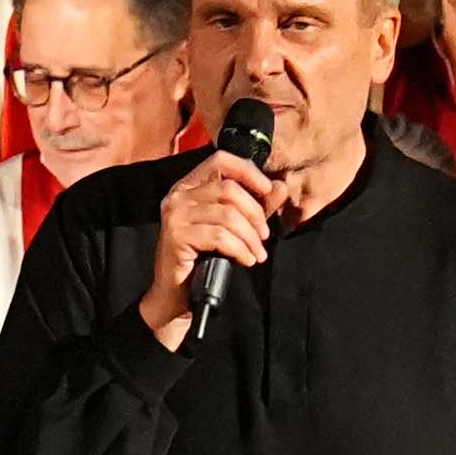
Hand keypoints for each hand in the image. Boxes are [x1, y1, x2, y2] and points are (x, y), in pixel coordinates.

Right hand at [139, 151, 268, 343]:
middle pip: (229, 189)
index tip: (267, 190)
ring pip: (227, 214)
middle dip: (255, 214)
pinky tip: (246, 260)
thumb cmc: (203, 258)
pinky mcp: (176, 235)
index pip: (220, 160)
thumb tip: (280, 187)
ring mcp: (175, 214)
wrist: (176, 294)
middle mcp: (178, 195)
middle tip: (263, 237)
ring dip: (250, 237)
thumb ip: (255, 206)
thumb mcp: (234, 227)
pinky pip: (219, 236)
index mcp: (190, 185)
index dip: (248, 171)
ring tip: (256, 253)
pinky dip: (240, 249)